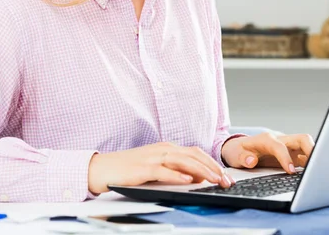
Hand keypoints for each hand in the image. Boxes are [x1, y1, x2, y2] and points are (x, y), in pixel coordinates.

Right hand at [88, 142, 234, 193]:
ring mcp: (152, 157)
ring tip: (214, 180)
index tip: (225, 176)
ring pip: (182, 161)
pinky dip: (176, 175)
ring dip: (201, 171)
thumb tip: (196, 178)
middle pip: (193, 156)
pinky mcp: (142, 168)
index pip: (196, 153)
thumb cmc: (129, 169)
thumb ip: (175, 170)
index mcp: (167, 148)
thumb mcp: (156, 168)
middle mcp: (162, 150)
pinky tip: (187, 180)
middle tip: (226, 180)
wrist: (103, 168)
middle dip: (213, 168)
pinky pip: (163, 171)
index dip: (213, 163)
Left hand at [221, 133, 314, 172]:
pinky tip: (315, 174)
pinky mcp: (292, 155)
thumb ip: (243, 158)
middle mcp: (281, 140)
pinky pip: (306, 156)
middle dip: (311, 150)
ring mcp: (288, 146)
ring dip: (315, 156)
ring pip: (307, 146)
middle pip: (301, 139)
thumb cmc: (238, 152)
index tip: (290, 171)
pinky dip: (312, 163)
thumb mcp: (235, 155)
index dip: (286, 158)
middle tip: (316, 166)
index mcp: (267, 139)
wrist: (238, 149)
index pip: (279, 146)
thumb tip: (252, 161)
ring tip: (320, 171)